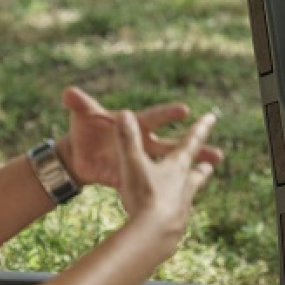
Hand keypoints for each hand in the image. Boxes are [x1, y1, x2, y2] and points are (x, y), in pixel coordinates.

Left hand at [60, 86, 223, 188]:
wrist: (79, 153)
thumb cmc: (84, 128)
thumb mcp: (82, 115)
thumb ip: (79, 104)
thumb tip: (67, 92)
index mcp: (134, 125)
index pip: (153, 117)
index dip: (167, 113)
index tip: (184, 109)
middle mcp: (143, 142)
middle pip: (172, 144)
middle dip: (194, 146)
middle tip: (216, 151)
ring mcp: (141, 161)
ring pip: (170, 165)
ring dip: (192, 168)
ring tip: (215, 167)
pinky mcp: (133, 177)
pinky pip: (154, 184)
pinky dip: (171, 188)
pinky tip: (192, 193)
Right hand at [114, 109, 217, 256]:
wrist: (154, 236)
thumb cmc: (145, 197)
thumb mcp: (133, 165)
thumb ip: (128, 140)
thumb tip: (124, 113)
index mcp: (176, 167)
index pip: (191, 142)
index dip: (200, 128)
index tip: (212, 117)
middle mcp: (184, 185)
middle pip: (197, 172)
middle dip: (203, 164)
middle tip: (213, 161)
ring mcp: (182, 207)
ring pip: (190, 194)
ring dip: (192, 187)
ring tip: (194, 187)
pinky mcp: (176, 226)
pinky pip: (177, 215)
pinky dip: (175, 211)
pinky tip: (171, 216)